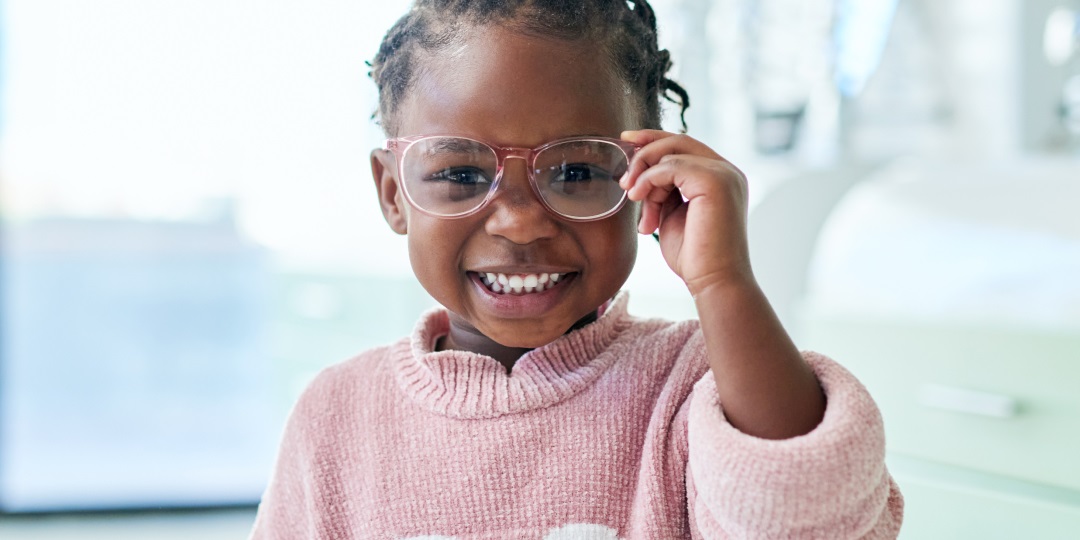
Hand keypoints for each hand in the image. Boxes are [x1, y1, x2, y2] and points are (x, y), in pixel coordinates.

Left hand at [619, 130, 751, 295]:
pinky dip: (649, 180)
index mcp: (720, 177)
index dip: (654, 139)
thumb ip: (665, 191)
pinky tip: (639, 199)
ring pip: (672, 152)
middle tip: (623, 175)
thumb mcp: (672, 215)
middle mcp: (727, 171)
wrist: (713, 282)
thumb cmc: (694, 257)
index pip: (685, 146)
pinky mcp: (714, 182)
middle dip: (644, 150)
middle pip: (678, 141)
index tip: (627, 141)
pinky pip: (670, 167)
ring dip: (644, 174)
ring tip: (632, 198)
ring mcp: (724, 174)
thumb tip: (643, 176)